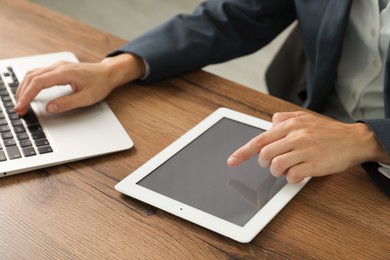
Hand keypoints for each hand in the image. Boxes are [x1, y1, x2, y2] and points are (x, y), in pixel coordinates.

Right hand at [15, 53, 144, 115]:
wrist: (108, 73)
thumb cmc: (100, 84)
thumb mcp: (87, 98)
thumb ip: (67, 103)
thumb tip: (49, 108)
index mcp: (65, 73)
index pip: (38, 83)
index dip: (27, 96)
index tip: (21, 107)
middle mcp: (59, 67)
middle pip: (32, 77)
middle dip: (22, 93)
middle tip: (19, 109)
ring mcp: (58, 66)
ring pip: (33, 74)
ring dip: (24, 88)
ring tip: (21, 102)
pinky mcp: (59, 68)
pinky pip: (39, 73)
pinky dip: (31, 83)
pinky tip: (29, 92)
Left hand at [227, 111, 389, 182]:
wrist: (355, 140)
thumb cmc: (327, 131)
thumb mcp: (305, 117)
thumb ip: (284, 118)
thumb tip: (269, 122)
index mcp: (290, 125)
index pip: (259, 140)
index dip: (243, 152)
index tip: (232, 161)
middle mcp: (296, 136)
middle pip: (265, 155)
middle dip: (264, 164)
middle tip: (271, 164)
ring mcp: (305, 151)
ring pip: (276, 166)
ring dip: (277, 172)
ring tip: (286, 169)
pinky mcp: (315, 165)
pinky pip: (293, 177)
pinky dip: (291, 178)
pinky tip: (298, 173)